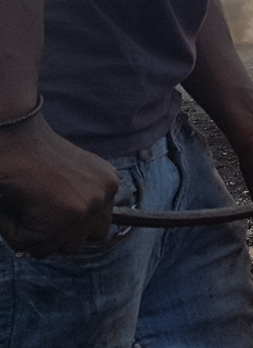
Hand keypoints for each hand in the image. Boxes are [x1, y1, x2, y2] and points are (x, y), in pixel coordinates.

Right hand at [0, 115, 120, 256]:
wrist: (14, 136)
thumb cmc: (30, 153)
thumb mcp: (68, 176)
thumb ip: (75, 200)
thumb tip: (69, 239)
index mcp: (107, 183)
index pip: (97, 225)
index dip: (69, 225)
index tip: (48, 209)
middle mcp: (106, 194)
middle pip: (86, 240)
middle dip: (59, 234)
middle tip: (36, 212)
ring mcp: (89, 206)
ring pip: (60, 247)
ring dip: (38, 235)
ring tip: (25, 205)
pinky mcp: (68, 217)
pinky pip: (37, 247)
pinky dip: (17, 233)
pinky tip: (16, 206)